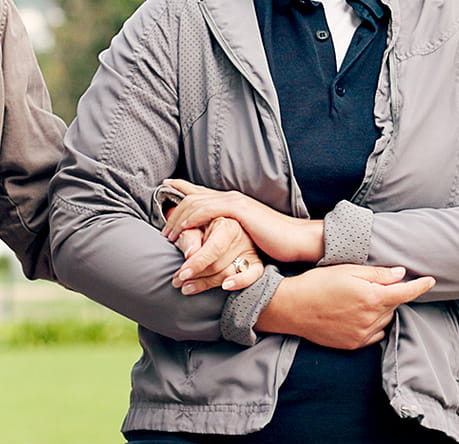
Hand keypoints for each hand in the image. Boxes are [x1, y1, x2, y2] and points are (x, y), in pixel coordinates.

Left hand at [161, 178, 324, 263]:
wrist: (296, 239)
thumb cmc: (272, 242)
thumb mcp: (244, 234)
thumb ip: (227, 231)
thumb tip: (214, 238)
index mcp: (231, 202)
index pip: (200, 192)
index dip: (181, 187)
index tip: (164, 186)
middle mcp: (230, 197)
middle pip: (192, 198)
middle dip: (173, 214)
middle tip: (162, 232)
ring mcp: (234, 202)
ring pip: (196, 204)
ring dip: (178, 221)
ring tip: (168, 237)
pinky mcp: (239, 210)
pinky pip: (208, 211)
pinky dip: (192, 219)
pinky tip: (183, 230)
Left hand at [170, 217, 263, 293]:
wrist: (219, 230)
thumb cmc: (203, 230)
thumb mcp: (193, 230)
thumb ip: (190, 238)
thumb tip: (190, 254)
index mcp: (227, 224)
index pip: (213, 248)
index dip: (197, 263)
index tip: (182, 274)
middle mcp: (241, 236)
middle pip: (218, 264)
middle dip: (195, 276)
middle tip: (177, 282)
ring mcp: (250, 251)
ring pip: (228, 274)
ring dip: (205, 284)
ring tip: (186, 287)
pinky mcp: (257, 263)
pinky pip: (253, 276)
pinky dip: (240, 282)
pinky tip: (225, 287)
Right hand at [255, 265, 435, 348]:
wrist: (291, 308)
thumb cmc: (317, 284)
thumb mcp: (347, 270)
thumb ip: (377, 273)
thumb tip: (400, 274)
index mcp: (372, 297)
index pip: (406, 292)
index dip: (421, 286)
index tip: (431, 281)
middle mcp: (371, 319)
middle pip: (393, 306)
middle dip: (387, 295)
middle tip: (366, 286)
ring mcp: (362, 334)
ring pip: (384, 320)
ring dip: (379, 311)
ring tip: (357, 302)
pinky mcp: (353, 344)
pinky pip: (374, 335)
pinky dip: (372, 325)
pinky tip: (356, 316)